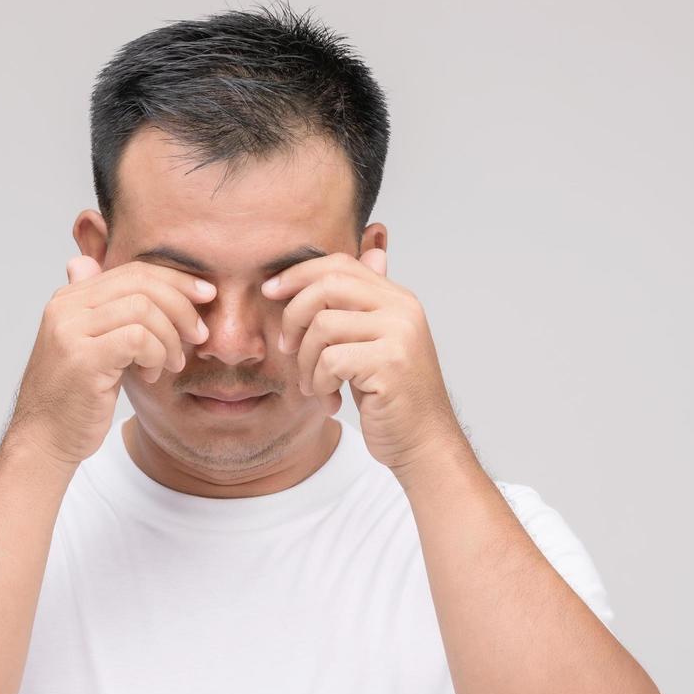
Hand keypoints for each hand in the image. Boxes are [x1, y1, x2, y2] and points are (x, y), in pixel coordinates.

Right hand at [6, 255, 215, 469]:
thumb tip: (89, 264)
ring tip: (171, 364)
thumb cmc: (74, 398)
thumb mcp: (92, 347)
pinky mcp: (82, 358)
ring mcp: (70, 331)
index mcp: (69, 299)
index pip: (132, 271)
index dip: (175, 280)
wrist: (45, 440)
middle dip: (181, 305)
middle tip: (199, 334)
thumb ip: (101, 311)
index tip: (206, 295)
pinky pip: (138, 339)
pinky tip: (152, 376)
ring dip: (170, 338)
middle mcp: (65, 307)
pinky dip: (157, 355)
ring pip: (143, 309)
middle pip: (140, 283)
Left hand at [262, 247, 463, 476]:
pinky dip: (320, 383)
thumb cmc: (394, 398)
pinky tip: (331, 400)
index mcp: (398, 299)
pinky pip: (330, 360)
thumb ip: (368, 303)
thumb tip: (373, 250)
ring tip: (315, 385)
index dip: (299, 273)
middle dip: (293, 315)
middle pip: (327, 286)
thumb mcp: (378, 343)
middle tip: (287, 346)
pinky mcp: (390, 363)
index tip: (270, 291)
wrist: (423, 443)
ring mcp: (399, 335)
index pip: (340, 264)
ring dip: (306, 362)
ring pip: (322, 327)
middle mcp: (402, 310)